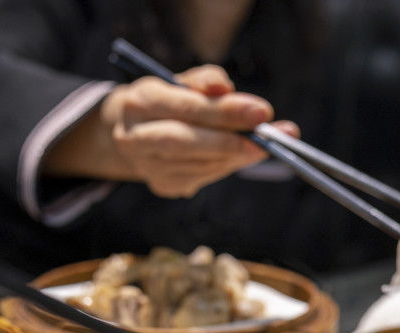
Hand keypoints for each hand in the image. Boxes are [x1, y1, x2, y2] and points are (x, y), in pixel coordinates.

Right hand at [47, 65, 298, 197]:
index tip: (262, 112)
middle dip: (229, 141)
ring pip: (196, 164)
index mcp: (137, 102)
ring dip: (234, 156)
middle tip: (266, 140)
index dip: (224, 111)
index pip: (185, 106)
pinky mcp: (161, 185)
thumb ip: (205, 80)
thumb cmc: (166, 100)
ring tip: (263, 145)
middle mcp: (133, 137)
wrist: (134, 129)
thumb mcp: (182, 81)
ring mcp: (145, 166)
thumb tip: (226, 87)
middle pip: (183, 141)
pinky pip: (201, 178)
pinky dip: (225, 166)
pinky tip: (241, 155)